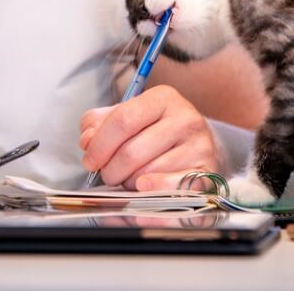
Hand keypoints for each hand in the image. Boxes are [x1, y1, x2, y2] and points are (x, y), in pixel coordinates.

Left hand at [78, 85, 221, 190]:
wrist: (200, 145)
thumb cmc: (158, 132)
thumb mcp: (131, 116)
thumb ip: (101, 123)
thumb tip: (87, 139)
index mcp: (163, 98)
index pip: (122, 120)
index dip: (99, 144)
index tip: (89, 160)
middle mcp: (185, 119)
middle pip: (131, 152)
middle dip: (111, 170)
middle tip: (108, 175)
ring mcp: (199, 146)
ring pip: (147, 175)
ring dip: (130, 184)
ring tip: (132, 178)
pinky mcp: (206, 173)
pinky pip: (170, 190)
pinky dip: (151, 195)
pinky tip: (143, 191)